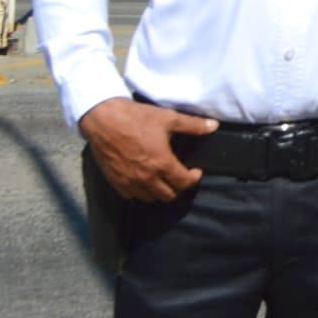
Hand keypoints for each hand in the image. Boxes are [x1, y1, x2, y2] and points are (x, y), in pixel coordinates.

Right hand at [78, 96, 218, 202]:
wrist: (103, 119)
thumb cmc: (136, 118)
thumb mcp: (168, 118)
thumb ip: (193, 125)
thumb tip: (214, 126)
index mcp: (162, 163)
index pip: (184, 183)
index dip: (193, 179)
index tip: (195, 172)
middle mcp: (146, 178)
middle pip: (168, 195)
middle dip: (178, 187)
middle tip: (180, 176)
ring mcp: (129, 182)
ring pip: (150, 198)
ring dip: (160, 192)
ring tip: (163, 179)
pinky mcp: (115, 181)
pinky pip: (131, 196)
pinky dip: (140, 192)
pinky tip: (144, 181)